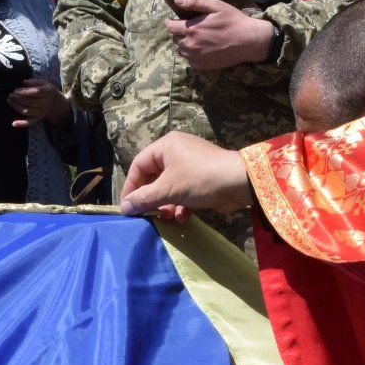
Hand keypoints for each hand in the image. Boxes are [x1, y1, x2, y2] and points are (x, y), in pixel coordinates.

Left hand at [8, 79, 71, 127]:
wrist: (55, 103)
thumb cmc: (45, 90)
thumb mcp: (43, 82)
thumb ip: (34, 81)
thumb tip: (24, 82)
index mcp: (49, 92)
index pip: (36, 92)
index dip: (25, 92)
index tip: (15, 90)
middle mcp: (46, 103)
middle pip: (31, 102)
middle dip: (18, 99)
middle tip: (10, 95)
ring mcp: (42, 112)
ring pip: (28, 111)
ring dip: (17, 106)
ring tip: (10, 100)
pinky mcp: (38, 119)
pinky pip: (29, 122)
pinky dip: (22, 123)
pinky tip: (13, 124)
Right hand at [120, 132, 252, 222]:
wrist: (239, 183)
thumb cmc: (200, 179)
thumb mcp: (168, 189)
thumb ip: (144, 198)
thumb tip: (125, 208)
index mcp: (166, 146)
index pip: (139, 165)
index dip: (131, 186)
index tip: (127, 206)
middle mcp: (177, 152)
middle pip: (154, 178)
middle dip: (152, 198)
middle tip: (148, 214)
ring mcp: (190, 166)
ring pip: (169, 188)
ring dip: (166, 205)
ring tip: (167, 217)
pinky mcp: (201, 180)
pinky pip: (184, 193)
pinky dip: (181, 205)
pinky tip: (183, 217)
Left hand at [163, 0, 274, 71]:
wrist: (248, 41)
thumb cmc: (233, 20)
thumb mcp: (216, 5)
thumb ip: (195, 2)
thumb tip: (177, 0)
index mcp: (192, 29)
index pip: (170, 27)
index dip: (170, 22)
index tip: (174, 20)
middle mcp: (191, 45)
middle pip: (175, 39)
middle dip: (179, 33)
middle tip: (191, 28)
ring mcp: (197, 57)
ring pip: (181, 51)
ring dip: (185, 44)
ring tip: (197, 39)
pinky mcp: (203, 66)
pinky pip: (190, 61)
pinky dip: (193, 55)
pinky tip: (203, 49)